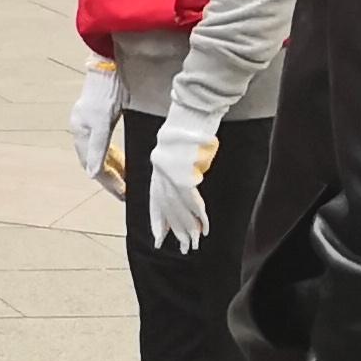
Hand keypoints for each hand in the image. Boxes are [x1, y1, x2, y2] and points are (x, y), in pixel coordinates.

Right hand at [67, 63, 124, 193]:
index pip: (92, 165)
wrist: (110, 68)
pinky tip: (119, 164)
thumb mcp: (102, 122)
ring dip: (111, 169)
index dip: (107, 181)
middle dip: (109, 179)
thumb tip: (93, 174)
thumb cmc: (106, 92)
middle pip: (94, 162)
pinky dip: (112, 158)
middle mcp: (82, 131)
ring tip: (125, 182)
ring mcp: (89, 125)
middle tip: (124, 193)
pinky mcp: (99, 120)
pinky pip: (104, 146)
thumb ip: (98, 148)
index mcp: (81, 132)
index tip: (121, 194)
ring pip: (100, 155)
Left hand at [146, 109, 218, 252]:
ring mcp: (172, 176)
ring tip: (193, 244)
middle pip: (168, 208)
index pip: (156, 200)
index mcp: (158, 167)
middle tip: (182, 247)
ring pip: (179, 209)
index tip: (160, 236)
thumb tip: (188, 181)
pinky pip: (192, 201)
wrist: (190, 113)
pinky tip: (204, 228)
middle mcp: (161, 174)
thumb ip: (179, 166)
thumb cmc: (187, 126)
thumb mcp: (177, 148)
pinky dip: (199, 216)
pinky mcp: (185, 177)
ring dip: (188, 228)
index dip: (159, 219)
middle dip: (175, 230)